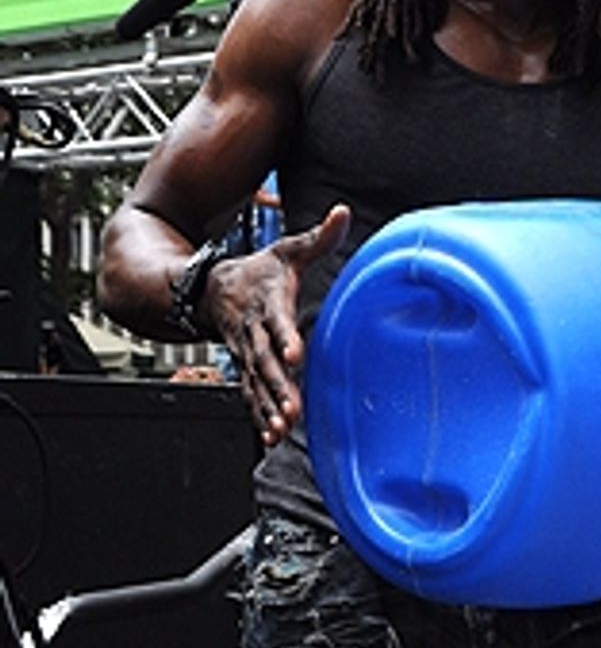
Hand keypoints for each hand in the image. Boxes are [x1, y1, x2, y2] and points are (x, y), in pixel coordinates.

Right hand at [209, 203, 349, 444]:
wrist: (211, 289)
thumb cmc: (259, 273)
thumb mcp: (286, 251)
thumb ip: (317, 238)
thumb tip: (342, 212)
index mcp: (268, 303)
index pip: (277, 321)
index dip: (285, 337)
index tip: (295, 354)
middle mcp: (254, 332)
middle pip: (266, 361)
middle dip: (278, 385)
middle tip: (292, 408)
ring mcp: (247, 353)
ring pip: (257, 382)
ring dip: (269, 406)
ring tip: (282, 427)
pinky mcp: (246, 368)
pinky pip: (250, 394)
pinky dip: (258, 415)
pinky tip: (270, 435)